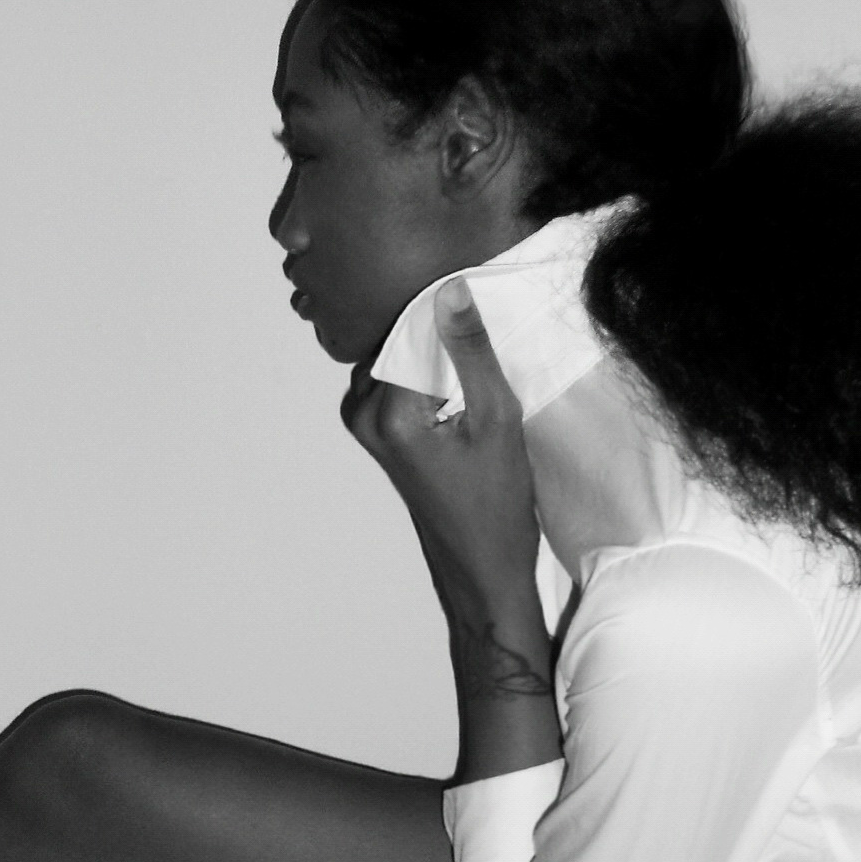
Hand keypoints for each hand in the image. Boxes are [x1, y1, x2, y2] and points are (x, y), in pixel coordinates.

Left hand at [342, 277, 540, 613]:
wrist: (481, 572)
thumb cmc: (497, 508)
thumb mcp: (497, 420)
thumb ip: (472, 351)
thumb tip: (452, 289)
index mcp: (387, 414)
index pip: (411, 327)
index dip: (448, 310)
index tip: (482, 303)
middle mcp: (363, 417)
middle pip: (399, 341)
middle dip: (439, 333)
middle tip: (485, 343)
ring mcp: (366, 428)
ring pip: (399, 360)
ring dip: (435, 355)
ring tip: (478, 370)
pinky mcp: (378, 437)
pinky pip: (399, 382)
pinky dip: (429, 376)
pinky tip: (464, 391)